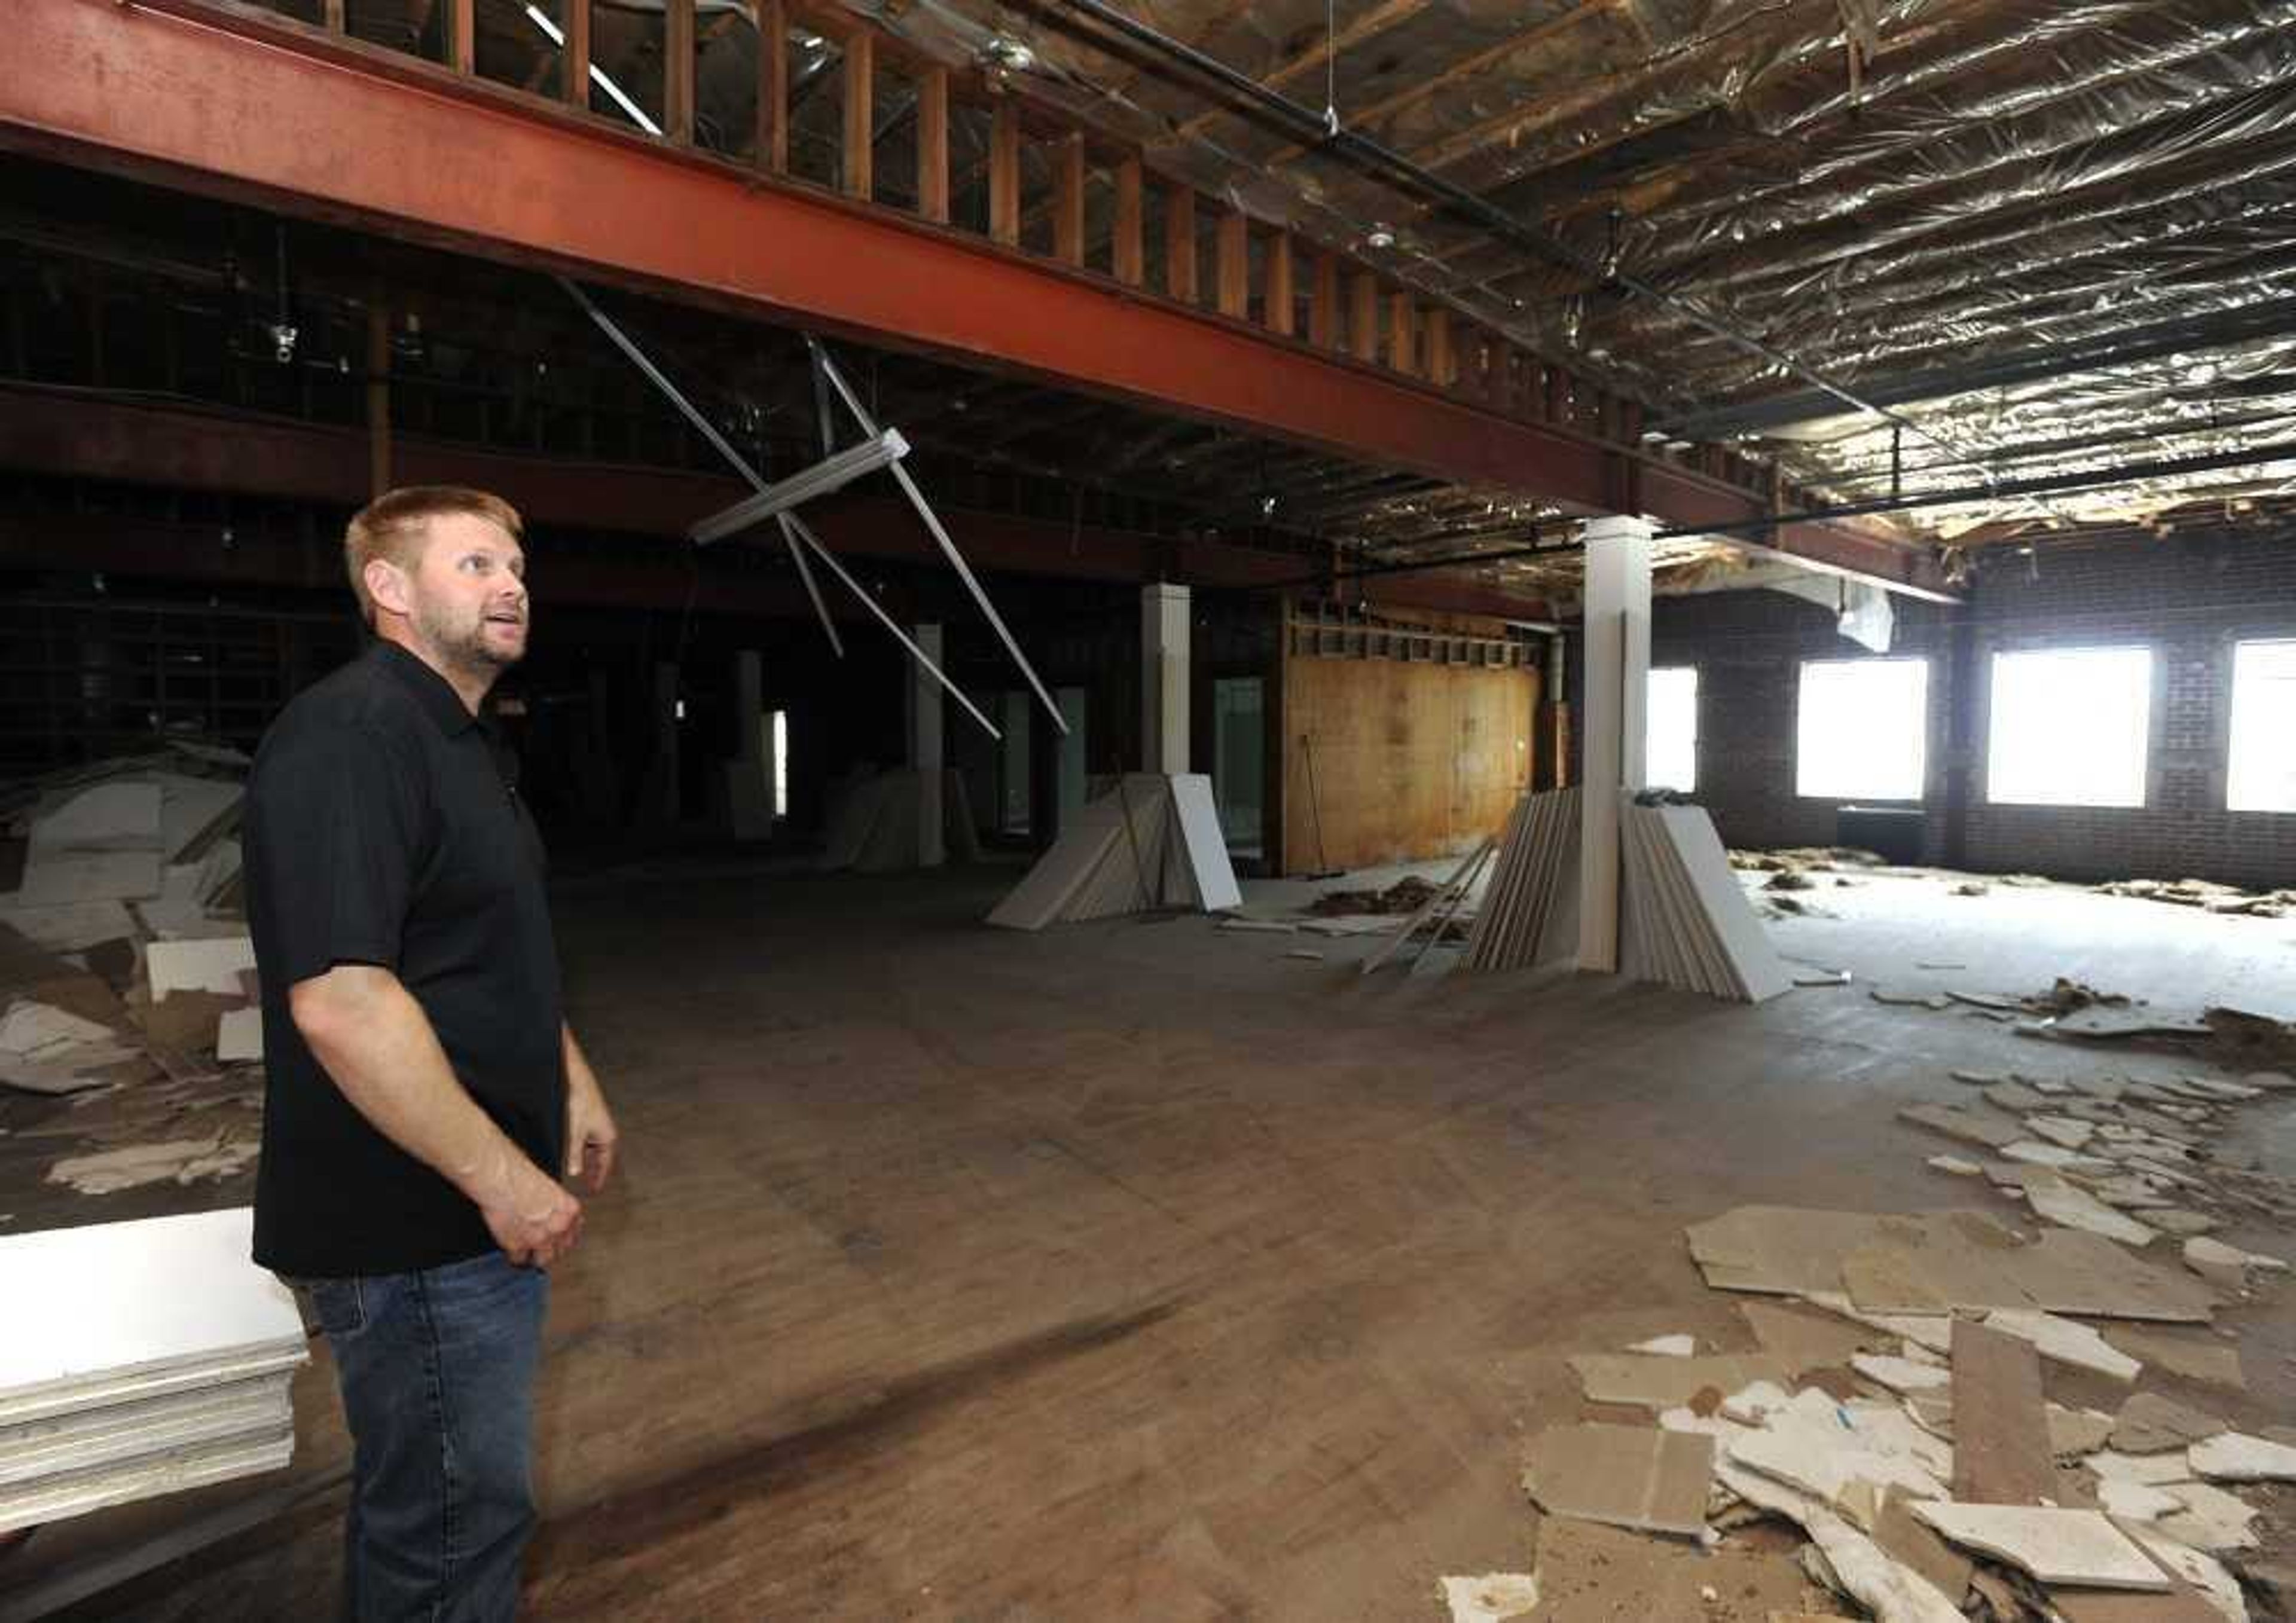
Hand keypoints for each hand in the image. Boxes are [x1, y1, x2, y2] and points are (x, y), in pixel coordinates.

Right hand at [476, 1148, 583, 1267]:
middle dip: (549, 1248)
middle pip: (560, 1250)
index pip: (573, 1234)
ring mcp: (539, 1239)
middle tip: (538, 1244)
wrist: (500, 1176)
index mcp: (570, 1211)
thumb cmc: (521, 1174)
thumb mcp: (549, 1188)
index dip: (561, 1237)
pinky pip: (518, 1260)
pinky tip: (510, 1248)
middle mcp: (559, 1227)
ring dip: (534, 1256)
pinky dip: (513, 1255)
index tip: (554, 1238)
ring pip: (542, 1260)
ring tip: (526, 1250)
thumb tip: (552, 1218)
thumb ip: (556, 1208)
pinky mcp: (517, 1245)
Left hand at [565, 1070, 619, 1195]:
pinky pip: (587, 1142)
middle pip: (601, 1158)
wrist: (575, 1080)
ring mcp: (597, 1126)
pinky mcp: (588, 1120)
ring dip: (588, 1161)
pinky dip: (583, 1151)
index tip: (596, 1190)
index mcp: (608, 1137)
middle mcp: (605, 1132)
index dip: (600, 1179)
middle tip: (590, 1186)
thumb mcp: (575, 1134)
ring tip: (582, 1173)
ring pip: (593, 1150)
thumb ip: (575, 1155)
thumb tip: (574, 1172)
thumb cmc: (580, 1103)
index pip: (606, 1165)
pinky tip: (574, 1154)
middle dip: (595, 1171)